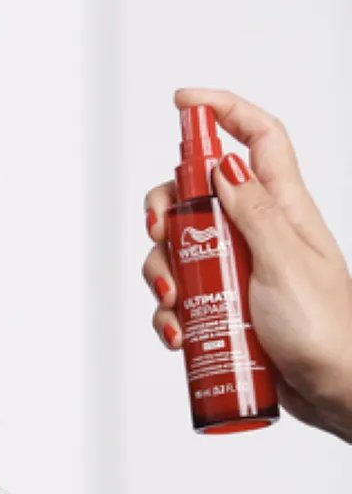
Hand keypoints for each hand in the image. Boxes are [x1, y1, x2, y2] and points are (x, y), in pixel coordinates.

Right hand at [143, 88, 351, 442]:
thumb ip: (255, 213)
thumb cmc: (326, 329)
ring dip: (161, 274)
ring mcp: (239, 270)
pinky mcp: (225, 307)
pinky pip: (183, 298)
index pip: (258, 138)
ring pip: (180, 251)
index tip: (182, 102)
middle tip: (160, 232)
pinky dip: (170, 314)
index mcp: (284, 208)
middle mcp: (258, 232)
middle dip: (166, 209)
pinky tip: (179, 336)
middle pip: (197, 195)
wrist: (335, 392)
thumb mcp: (288, 263)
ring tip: (173, 305)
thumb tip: (224, 165)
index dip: (223, 111)